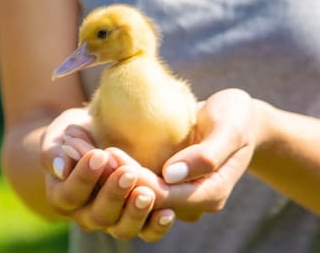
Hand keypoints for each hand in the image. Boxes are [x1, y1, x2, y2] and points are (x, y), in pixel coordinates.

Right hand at [43, 109, 174, 241]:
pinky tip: (168, 212)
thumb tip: (60, 167)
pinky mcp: (137, 221)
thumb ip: (53, 150)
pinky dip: (157, 226)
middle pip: (97, 215)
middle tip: (127, 172)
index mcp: (63, 197)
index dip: (84, 177)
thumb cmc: (75, 134)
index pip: (70, 194)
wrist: (97, 139)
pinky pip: (146, 233)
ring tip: (147, 193)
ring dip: (135, 213)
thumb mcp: (59, 134)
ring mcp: (113, 221)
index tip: (99, 154)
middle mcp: (86, 215)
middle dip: (113, 194)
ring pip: (122, 229)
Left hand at [58, 88, 263, 228]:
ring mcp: (174, 194)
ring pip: (133, 196)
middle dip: (113, 178)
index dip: (134, 178)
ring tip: (82, 151)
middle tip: (87, 151)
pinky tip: (91, 150)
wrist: (238, 118)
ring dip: (106, 176)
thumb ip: (206, 154)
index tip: (110, 152)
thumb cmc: (236, 117)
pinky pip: (132, 184)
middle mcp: (188, 202)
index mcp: (208, 194)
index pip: (163, 196)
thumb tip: (171, 174)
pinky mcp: (161, 181)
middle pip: (143, 199)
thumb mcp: (229, 128)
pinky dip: (111, 170)